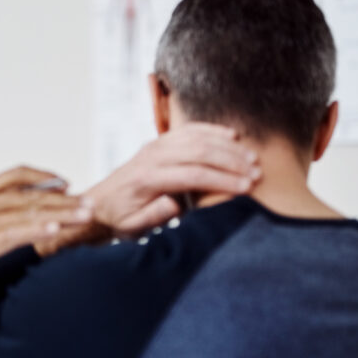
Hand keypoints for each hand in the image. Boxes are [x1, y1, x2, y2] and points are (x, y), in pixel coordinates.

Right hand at [0, 166, 90, 317]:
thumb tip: (17, 214)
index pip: (17, 173)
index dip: (45, 177)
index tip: (67, 185)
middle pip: (31, 194)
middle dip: (65, 199)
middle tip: (90, 203)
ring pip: (29, 212)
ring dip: (62, 213)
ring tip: (85, 215)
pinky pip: (16, 233)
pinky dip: (38, 229)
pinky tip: (56, 230)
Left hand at [86, 123, 259, 236]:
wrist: (99, 204)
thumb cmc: (120, 219)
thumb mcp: (134, 227)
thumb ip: (154, 216)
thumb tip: (176, 204)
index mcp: (147, 179)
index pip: (193, 175)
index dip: (222, 181)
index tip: (246, 189)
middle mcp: (152, 157)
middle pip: (200, 152)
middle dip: (232, 163)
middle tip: (257, 174)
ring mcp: (155, 146)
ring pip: (197, 138)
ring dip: (227, 147)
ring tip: (252, 159)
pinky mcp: (159, 142)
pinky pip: (189, 130)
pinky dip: (212, 131)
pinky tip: (232, 136)